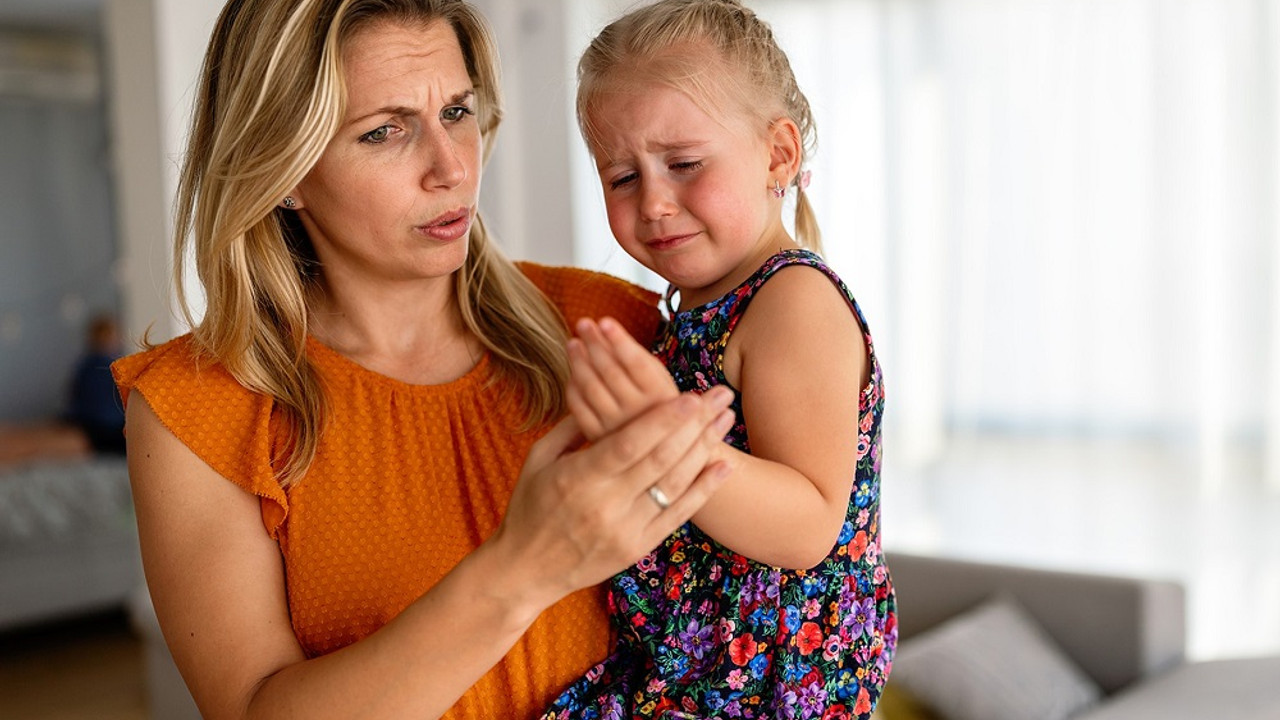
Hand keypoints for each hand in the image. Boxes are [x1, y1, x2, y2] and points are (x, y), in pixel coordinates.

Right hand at [491, 385, 735, 607]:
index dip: (663, 419)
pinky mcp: (638, 548)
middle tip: (720, 396)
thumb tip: (602, 393)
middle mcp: (605, 505)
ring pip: (675, 485)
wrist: (525, 571)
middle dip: (695, 424)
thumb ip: (571, 426)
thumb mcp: (538, 460)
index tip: (690, 395)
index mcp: (578, 478)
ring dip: (705, 449)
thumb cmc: (528, 508)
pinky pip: (678, 516)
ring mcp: (625, 530)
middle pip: (661, 459)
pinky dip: (703, 490)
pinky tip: (723, 466)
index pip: (628, 443)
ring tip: (726, 420)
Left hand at [566, 317, 680, 440]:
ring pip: (590, 386)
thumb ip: (635, 355)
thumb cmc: (656, 402)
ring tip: (573, 342)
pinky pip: (578, 405)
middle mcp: (638, 413)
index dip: (619, 340)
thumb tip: (603, 326)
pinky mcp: (596, 436)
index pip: (636, 362)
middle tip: (583, 323)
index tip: (605, 320)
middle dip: (594, 343)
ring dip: (578, 360)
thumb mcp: (658, 379)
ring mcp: (615, 427)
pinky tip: (574, 370)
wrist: (657, 445)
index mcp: (660, 395)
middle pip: (609, 371)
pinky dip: (573, 385)